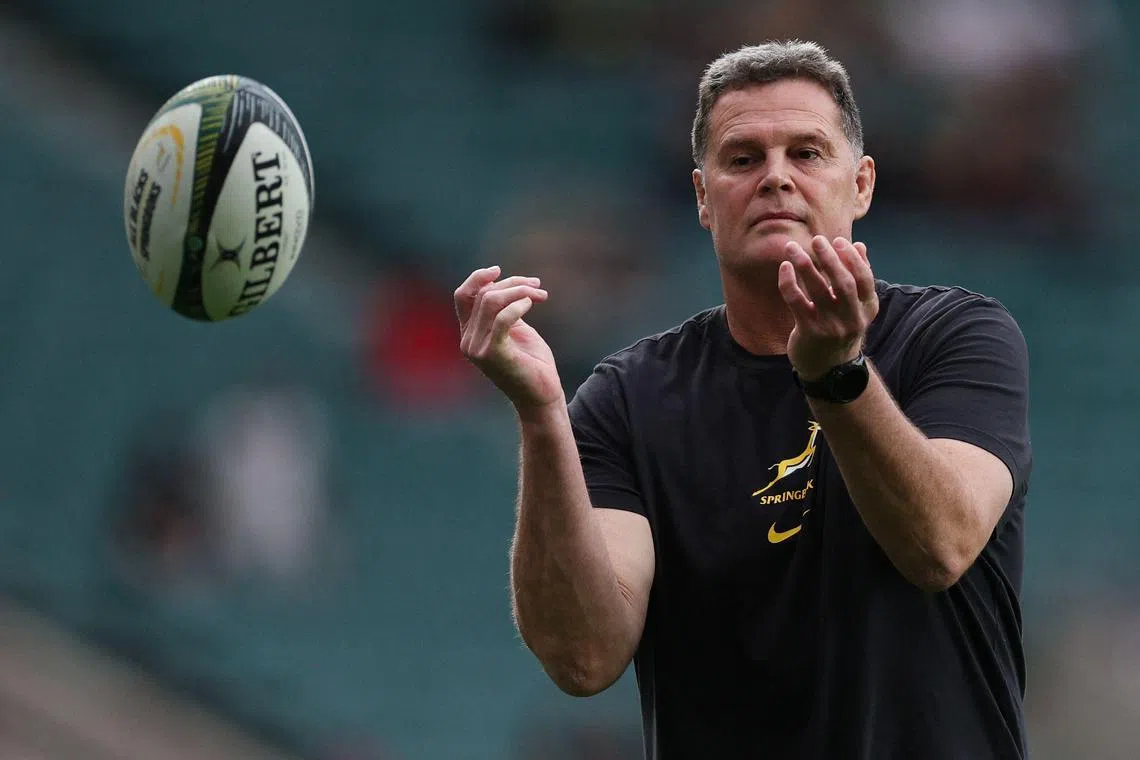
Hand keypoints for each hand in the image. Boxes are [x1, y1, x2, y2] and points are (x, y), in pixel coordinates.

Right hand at [455, 266, 563, 412]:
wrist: (542, 395)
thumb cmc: (531, 362)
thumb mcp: (514, 329)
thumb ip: (503, 309)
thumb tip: (499, 283)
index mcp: (469, 333)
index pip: (463, 296)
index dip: (477, 278)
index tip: (498, 270)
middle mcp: (468, 341)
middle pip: (484, 295)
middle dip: (513, 284)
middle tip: (538, 287)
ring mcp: (478, 349)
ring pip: (492, 302)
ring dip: (520, 291)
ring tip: (540, 295)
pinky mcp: (493, 355)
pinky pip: (502, 319)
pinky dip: (518, 305)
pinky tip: (531, 303)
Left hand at [778, 236, 878, 380]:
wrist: (829, 368)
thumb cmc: (841, 327)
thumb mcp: (856, 307)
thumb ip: (858, 277)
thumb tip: (859, 246)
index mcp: (867, 308)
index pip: (864, 279)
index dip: (852, 259)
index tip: (839, 241)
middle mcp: (852, 318)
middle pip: (843, 283)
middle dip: (829, 259)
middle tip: (816, 240)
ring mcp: (830, 326)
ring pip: (818, 290)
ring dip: (804, 265)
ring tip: (792, 247)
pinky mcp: (809, 332)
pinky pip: (797, 301)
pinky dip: (789, 282)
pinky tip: (784, 267)